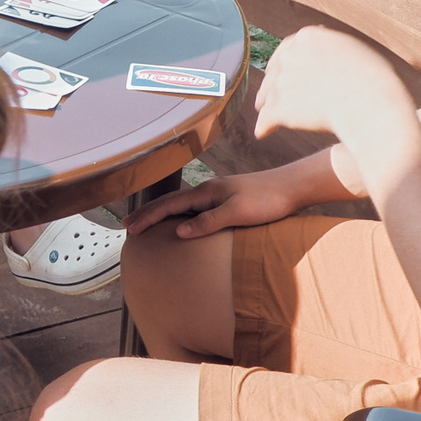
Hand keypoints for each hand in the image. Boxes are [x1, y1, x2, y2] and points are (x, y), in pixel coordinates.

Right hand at [125, 166, 308, 239]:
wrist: (292, 188)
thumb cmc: (267, 200)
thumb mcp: (236, 213)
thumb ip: (208, 222)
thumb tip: (179, 232)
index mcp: (206, 192)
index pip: (168, 205)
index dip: (148, 217)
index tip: (130, 229)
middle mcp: (208, 191)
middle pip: (170, 202)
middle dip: (147, 213)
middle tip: (129, 226)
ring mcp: (217, 195)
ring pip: (181, 204)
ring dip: (161, 213)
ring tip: (147, 223)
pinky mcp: (227, 201)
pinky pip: (194, 208)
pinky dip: (179, 215)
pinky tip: (182, 222)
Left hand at [255, 27, 420, 167]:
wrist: (371, 103)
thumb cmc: (374, 80)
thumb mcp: (354, 52)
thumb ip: (332, 50)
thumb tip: (327, 52)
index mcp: (308, 36)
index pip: (287, 50)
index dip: (283, 65)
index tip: (281, 75)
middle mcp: (290, 55)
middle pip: (274, 72)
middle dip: (271, 86)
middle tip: (265, 99)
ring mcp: (282, 81)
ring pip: (267, 95)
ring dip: (267, 106)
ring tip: (267, 118)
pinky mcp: (279, 107)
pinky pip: (266, 119)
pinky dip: (264, 127)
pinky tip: (263, 133)